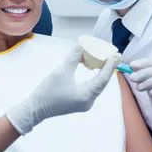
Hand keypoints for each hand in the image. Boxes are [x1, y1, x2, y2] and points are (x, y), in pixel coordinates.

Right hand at [6, 44, 120, 134]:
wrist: (35, 108)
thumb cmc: (48, 91)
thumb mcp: (61, 71)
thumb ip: (74, 57)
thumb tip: (82, 43)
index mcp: (86, 95)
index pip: (103, 79)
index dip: (110, 65)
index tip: (116, 54)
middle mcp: (89, 101)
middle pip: (102, 82)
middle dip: (107, 67)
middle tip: (113, 54)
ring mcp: (85, 103)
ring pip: (97, 85)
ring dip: (100, 72)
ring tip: (103, 58)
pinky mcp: (80, 102)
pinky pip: (91, 88)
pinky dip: (92, 77)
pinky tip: (90, 68)